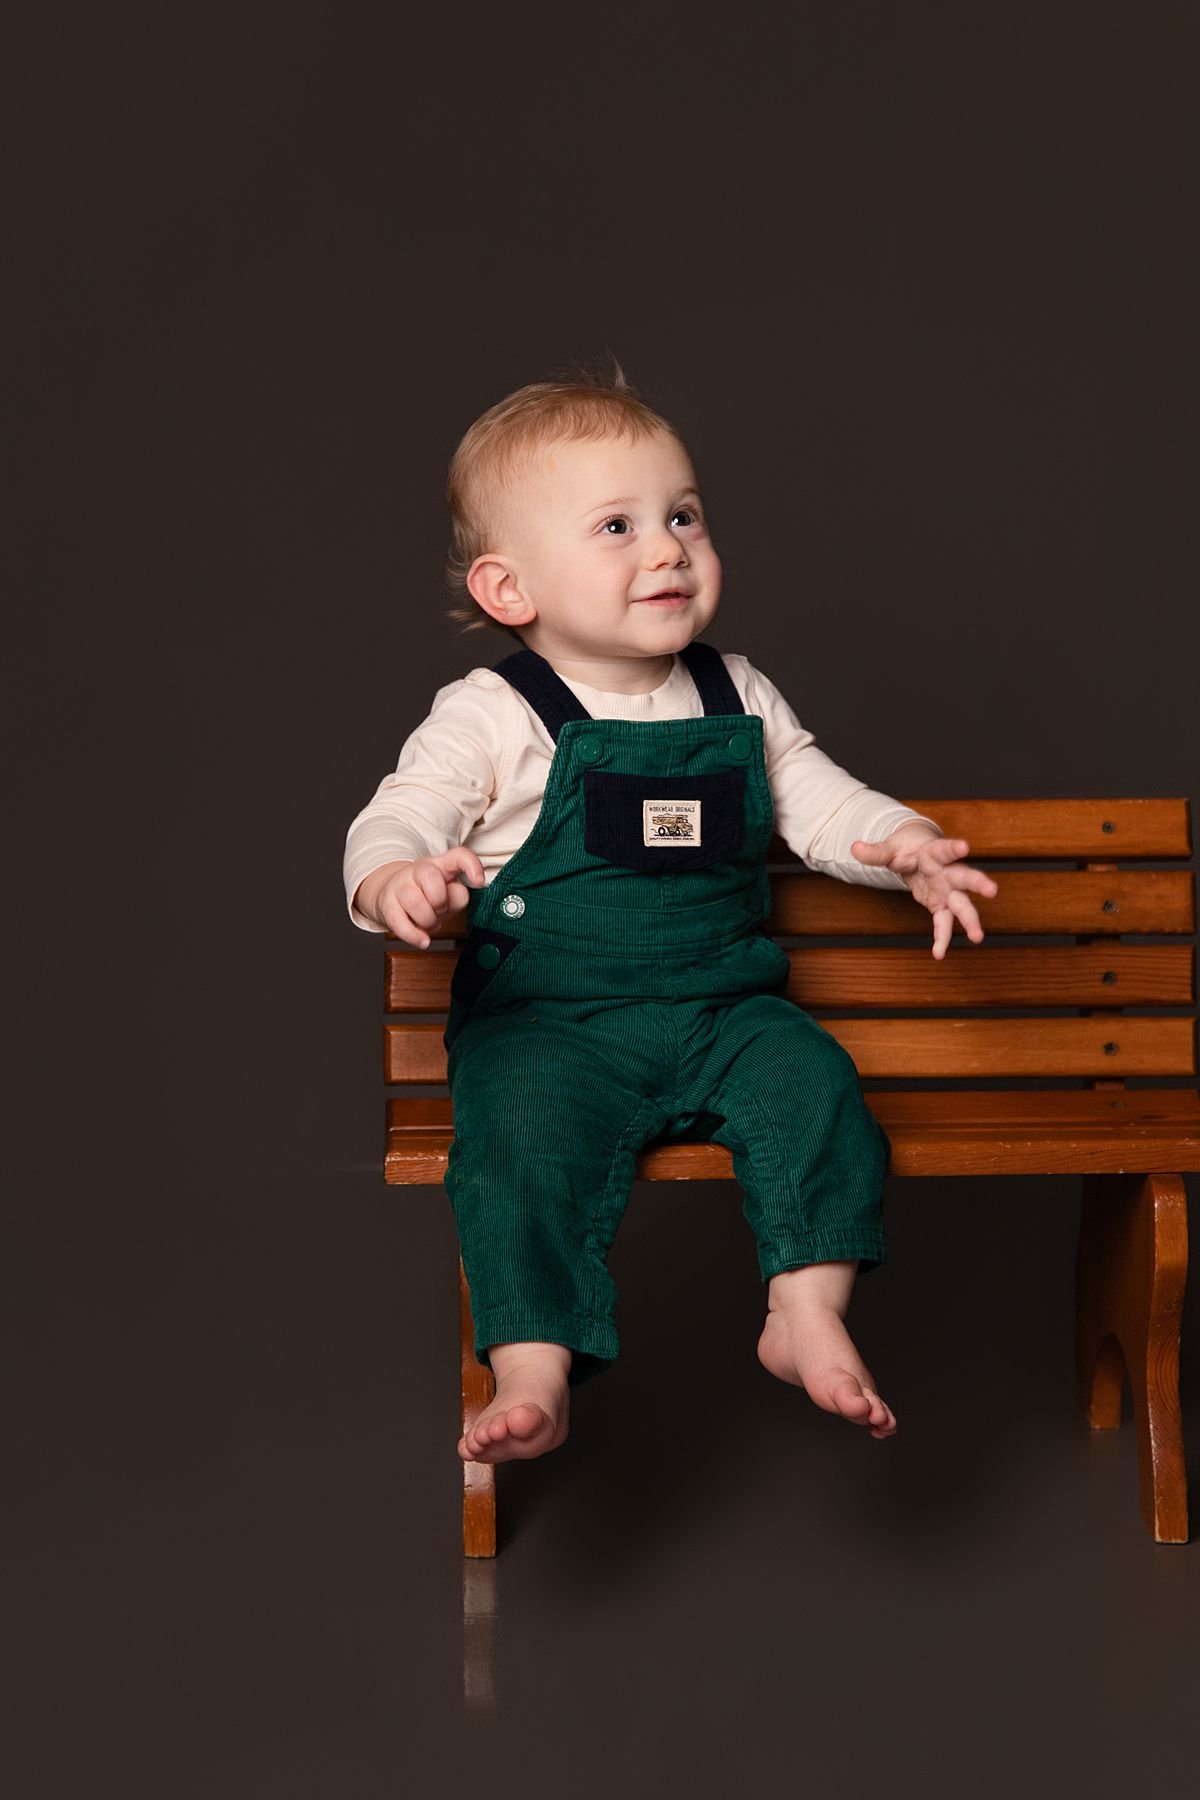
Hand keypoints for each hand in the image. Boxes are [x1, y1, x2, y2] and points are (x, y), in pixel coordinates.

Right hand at [363, 848, 486, 947]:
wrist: (392, 895)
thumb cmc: (426, 895)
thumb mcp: (447, 893)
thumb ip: (457, 896)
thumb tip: (457, 898)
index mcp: (440, 864)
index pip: (458, 855)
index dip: (471, 866)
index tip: (478, 882)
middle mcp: (418, 870)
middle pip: (431, 878)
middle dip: (441, 903)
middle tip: (440, 911)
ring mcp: (400, 886)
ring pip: (415, 902)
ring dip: (428, 921)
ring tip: (429, 923)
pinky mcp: (387, 905)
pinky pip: (398, 922)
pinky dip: (414, 935)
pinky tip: (423, 940)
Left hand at [851, 827, 998, 960]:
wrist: (916, 853)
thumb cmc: (905, 849)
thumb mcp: (888, 849)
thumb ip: (874, 852)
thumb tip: (854, 848)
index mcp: (934, 853)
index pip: (945, 849)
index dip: (953, 848)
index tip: (965, 846)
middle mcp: (946, 872)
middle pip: (965, 877)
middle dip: (978, 883)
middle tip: (993, 890)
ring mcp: (946, 890)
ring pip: (962, 904)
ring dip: (970, 920)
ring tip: (978, 937)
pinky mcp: (941, 905)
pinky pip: (943, 923)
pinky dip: (941, 938)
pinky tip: (939, 954)